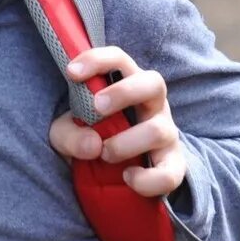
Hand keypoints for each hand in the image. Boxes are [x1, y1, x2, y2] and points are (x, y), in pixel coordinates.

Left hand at [51, 47, 188, 198]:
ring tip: (104, 154)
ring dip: (125, 143)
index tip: (72, 72)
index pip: (119, 60)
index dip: (98, 60)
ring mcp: (166, 133)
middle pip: (154, 82)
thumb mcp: (67, 136)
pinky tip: (127, 177)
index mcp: (127, 86)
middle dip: (123, 93)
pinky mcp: (172, 166)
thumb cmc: (91, 141)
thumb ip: (69, 135)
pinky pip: (169, 174)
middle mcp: (152, 105)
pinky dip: (146, 180)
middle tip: (96, 108)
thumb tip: (93, 144)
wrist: (113, 176)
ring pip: (159, 130)